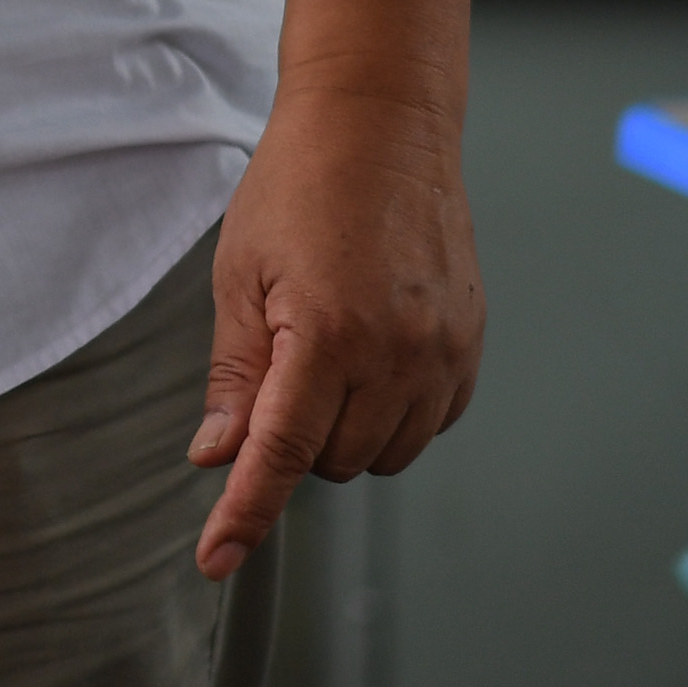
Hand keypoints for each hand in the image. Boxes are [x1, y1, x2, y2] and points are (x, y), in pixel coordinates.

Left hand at [191, 81, 486, 578]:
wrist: (380, 126)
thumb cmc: (298, 187)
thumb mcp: (239, 275)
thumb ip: (235, 375)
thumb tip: (217, 456)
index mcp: (325, 333)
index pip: (278, 453)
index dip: (245, 513)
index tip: (217, 559)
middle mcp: (395, 353)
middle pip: (332, 462)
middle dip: (292, 441)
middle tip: (275, 368)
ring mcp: (443, 352)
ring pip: (385, 453)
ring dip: (344, 433)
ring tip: (321, 355)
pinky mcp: (471, 344)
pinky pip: (430, 424)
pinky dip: (393, 416)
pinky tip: (368, 361)